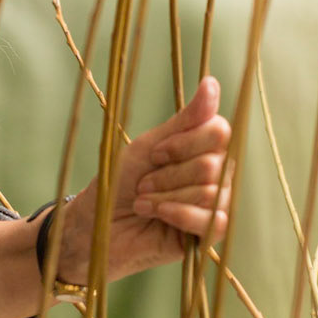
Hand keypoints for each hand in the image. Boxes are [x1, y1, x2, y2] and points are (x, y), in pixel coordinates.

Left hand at [53, 75, 232, 283]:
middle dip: (170, 174)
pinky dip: (178, 214)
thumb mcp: (149, 146)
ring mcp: (213, 206)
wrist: (97, 224)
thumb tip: (212, 83)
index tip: (155, 153)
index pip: (220, 132)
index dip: (186, 142)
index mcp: (202, 149)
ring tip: (142, 202)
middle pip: (213, 164)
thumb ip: (185, 120)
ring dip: (166, 196)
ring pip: (210, 192)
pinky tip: (156, 215)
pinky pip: (213, 221)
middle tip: (143, 183)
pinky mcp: (206, 235)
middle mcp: (215, 176)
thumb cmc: (120, 182)